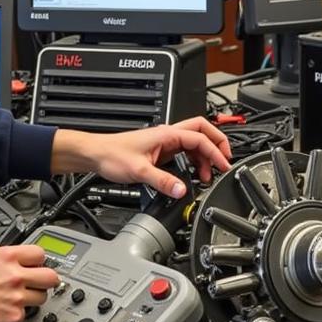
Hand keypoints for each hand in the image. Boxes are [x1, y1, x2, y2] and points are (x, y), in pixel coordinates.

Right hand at [0, 244, 59, 321]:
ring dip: (33, 298)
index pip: (40, 254)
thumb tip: (15, 256)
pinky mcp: (13, 316)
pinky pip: (25, 315)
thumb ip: (5, 254)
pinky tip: (6, 309)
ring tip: (20, 298)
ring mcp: (16, 298)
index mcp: (9, 257)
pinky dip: (17, 313)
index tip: (37, 265)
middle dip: (46, 280)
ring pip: (42, 298)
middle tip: (40, 283)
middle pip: (50, 277)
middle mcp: (16, 276)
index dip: (39, 260)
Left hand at [52, 117, 231, 197]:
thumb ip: (163, 181)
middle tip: (225, 161)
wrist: (96, 155)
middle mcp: (168, 135)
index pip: (200, 138)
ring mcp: (165, 142)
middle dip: (218, 144)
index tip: (223, 166)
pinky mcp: (161, 151)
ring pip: (194, 142)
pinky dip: (194, 161)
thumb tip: (182, 190)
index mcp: (167, 134)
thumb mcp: (139, 171)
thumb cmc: (112, 155)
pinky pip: (184, 152)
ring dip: (205, 156)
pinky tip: (193, 174)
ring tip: (207, 175)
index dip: (215, 151)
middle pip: (203, 130)